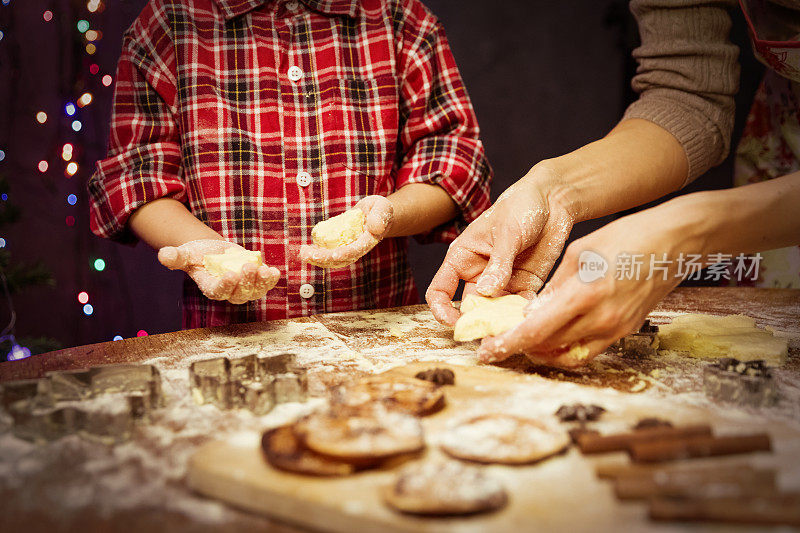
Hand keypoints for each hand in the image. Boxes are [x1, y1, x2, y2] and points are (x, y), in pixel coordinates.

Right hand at [158, 239, 280, 304]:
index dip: (225, 286)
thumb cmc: (197, 255)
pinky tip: (274, 272)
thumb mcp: (185, 253)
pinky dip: (270, 280)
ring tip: (265, 270)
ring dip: (261, 282)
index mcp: (211, 288)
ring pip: (254, 291)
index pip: (218, 292)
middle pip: (239, 293)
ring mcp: (244, 288)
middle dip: (245, 282)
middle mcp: (229, 292)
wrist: (214, 252)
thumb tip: (163, 255)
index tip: (231, 275)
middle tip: (248, 267)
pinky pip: (264, 284)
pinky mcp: (255, 280)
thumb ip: (175, 257)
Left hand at [299, 195, 392, 268]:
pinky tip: (306, 250)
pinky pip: (329, 253)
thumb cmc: (380, 208)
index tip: (334, 255)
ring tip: (303, 253)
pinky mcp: (341, 245)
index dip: (346, 253)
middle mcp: (359, 248)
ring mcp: (349, 248)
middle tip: (307, 254)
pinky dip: (318, 253)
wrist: (376, 213)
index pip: (357, 250)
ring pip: (333, 259)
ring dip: (317, 258)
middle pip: (342, 258)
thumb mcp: (383, 206)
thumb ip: (380, 215)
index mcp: (369, 240)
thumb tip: (376, 228)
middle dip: (324, 258)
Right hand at [425, 164, 573, 325]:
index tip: (453, 322)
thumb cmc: (521, 206)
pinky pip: (519, 306)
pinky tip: (528, 316)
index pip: (441, 289)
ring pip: (495, 311)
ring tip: (510, 329)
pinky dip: (522, 314)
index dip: (442, 309)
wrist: (553, 200)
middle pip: (470, 306)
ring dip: (501, 322)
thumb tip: (486, 291)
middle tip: (488, 332)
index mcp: (463, 257)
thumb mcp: (507, 233)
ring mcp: (502, 282)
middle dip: (477, 322)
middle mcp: (479, 273)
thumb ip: (498, 263)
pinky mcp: (525, 285)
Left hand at [477, 203, 691, 367]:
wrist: (674, 244)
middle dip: (518, 350)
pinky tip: (550, 340)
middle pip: (548, 348)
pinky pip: (587, 352)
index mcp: (583, 295)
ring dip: (541, 353)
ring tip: (521, 344)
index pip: (535, 330)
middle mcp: (600, 319)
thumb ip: (553, 288)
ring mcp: (615, 329)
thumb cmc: (626, 239)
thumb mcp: (578, 255)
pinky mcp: (625, 332)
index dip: (508, 344)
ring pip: (567, 356)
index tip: (487, 351)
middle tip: (497, 347)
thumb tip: (531, 313)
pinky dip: (564, 350)